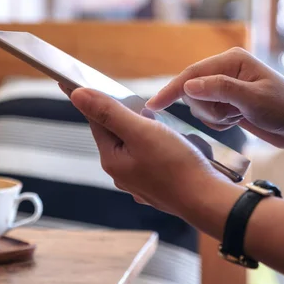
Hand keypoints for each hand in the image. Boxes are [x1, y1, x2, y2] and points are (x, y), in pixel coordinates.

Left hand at [67, 87, 227, 215]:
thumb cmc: (176, 165)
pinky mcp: (158, 184)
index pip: (97, 121)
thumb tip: (77, 96)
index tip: (83, 84)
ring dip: (144, 131)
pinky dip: (158, 146)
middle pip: (116, 133)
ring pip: (135, 146)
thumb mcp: (141, 132)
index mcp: (112, 160)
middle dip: (126, 116)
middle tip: (138, 103)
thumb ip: (110, 113)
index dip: (95, 100)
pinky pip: (151, 158)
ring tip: (161, 124)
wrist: (206, 198)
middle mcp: (122, 173)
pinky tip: (172, 144)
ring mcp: (140, 181)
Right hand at [146, 48, 283, 148]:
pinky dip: (220, 122)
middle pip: (193, 91)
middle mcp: (227, 70)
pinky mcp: (229, 102)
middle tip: (231, 115)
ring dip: (215, 117)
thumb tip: (188, 85)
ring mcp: (227, 87)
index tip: (152, 106)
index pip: (192, 74)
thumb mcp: (254, 100)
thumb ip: (220, 90)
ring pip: (200, 105)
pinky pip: (210, 114)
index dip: (171, 90)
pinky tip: (239, 121)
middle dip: (208, 109)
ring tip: (239, 117)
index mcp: (232, 60)